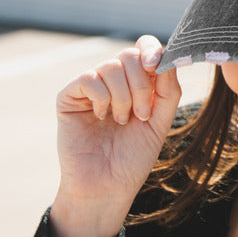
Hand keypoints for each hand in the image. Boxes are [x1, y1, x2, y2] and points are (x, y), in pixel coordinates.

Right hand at [51, 35, 180, 236]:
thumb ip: (168, 90)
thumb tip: (167, 57)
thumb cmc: (133, 158)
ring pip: (111, 65)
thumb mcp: (160, 122)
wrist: (106, 187)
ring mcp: (90, 88)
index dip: (152, 50)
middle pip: (129, 55)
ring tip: (121, 121)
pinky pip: (89, 78)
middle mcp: (113, 82)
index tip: (156, 66)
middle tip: (141, 115)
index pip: (144, 48)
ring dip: (123, 96)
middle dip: (141, 84)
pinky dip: (102, 98)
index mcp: (136, 84)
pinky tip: (101, 118)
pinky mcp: (69, 96)